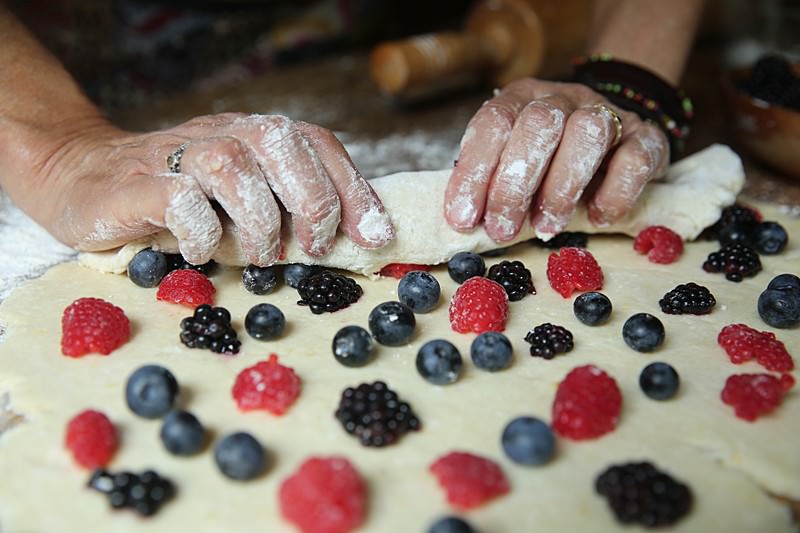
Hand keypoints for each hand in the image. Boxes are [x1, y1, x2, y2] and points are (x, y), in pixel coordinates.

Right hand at [34, 113, 393, 264]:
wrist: (81, 179)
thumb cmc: (177, 199)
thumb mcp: (241, 199)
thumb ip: (287, 208)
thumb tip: (356, 240)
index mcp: (252, 135)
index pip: (317, 143)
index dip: (354, 189)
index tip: (376, 237)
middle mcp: (219, 134)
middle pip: (281, 143)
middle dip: (312, 201)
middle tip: (313, 247)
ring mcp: (175, 155)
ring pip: (232, 166)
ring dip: (259, 221)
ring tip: (259, 257)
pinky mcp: (135, 185)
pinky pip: (178, 199)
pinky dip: (202, 232)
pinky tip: (205, 254)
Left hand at [444, 78, 668, 240]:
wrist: (615, 134)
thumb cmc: (550, 159)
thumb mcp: (511, 163)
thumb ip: (489, 182)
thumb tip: (462, 219)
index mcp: (520, 98)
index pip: (493, 123)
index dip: (474, 172)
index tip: (463, 218)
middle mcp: (562, 98)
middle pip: (538, 126)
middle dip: (514, 186)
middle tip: (502, 229)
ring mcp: (607, 112)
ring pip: (587, 133)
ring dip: (561, 189)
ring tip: (547, 228)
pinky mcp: (646, 136)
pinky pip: (635, 158)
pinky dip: (614, 193)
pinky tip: (596, 216)